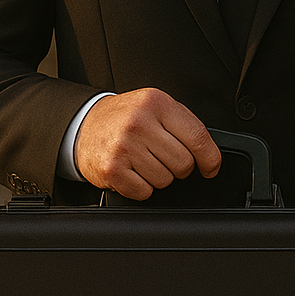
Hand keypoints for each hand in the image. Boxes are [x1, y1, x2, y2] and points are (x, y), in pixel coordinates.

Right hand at [73, 88, 220, 199]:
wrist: (83, 125)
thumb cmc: (124, 118)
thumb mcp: (153, 106)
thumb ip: (181, 122)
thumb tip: (209, 153)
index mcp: (156, 103)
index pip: (197, 136)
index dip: (211, 158)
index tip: (211, 168)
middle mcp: (140, 122)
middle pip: (184, 163)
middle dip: (179, 167)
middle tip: (163, 157)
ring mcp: (124, 146)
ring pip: (165, 180)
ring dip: (159, 177)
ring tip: (143, 161)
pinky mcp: (112, 169)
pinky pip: (144, 192)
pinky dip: (142, 187)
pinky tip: (132, 171)